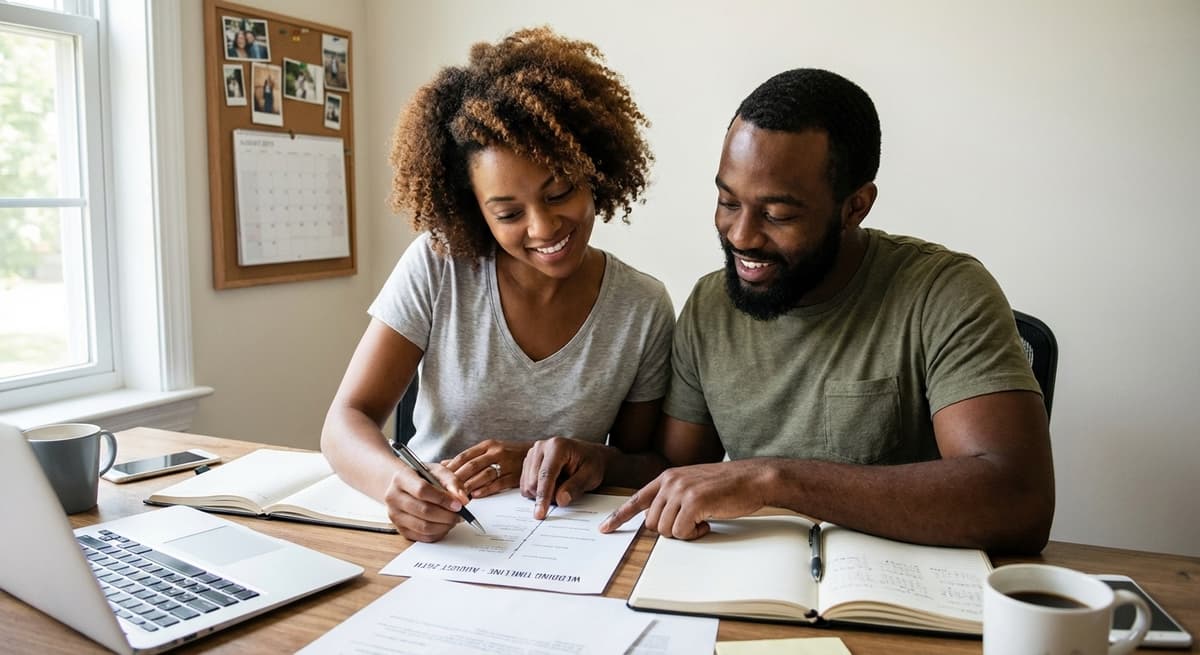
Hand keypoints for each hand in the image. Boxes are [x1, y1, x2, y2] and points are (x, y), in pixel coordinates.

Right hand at [384, 463, 469, 541]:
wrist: (404, 486)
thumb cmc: (421, 477)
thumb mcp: (437, 471)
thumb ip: (452, 481)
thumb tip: (462, 499)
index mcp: (401, 478)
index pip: (422, 491)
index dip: (443, 499)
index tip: (459, 504)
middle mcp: (393, 497)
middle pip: (424, 511)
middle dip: (447, 515)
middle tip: (461, 514)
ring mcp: (395, 515)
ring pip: (424, 527)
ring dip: (444, 525)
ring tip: (454, 519)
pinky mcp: (400, 529)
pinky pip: (422, 537)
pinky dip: (438, 533)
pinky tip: (445, 525)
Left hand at [442, 439, 530, 498]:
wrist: (534, 455)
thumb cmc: (508, 453)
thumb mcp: (488, 450)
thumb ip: (468, 457)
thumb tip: (444, 463)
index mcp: (488, 445)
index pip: (465, 456)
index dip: (451, 467)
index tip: (440, 477)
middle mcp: (496, 452)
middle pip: (472, 466)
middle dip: (458, 479)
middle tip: (446, 489)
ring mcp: (506, 463)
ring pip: (484, 475)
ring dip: (470, 485)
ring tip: (459, 495)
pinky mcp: (515, 475)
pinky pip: (498, 483)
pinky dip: (486, 489)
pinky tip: (477, 495)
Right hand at [521, 437, 613, 518]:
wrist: (588, 455)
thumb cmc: (591, 464)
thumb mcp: (591, 476)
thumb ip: (576, 487)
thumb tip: (560, 500)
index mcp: (557, 447)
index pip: (545, 475)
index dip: (543, 496)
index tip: (540, 514)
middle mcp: (541, 447)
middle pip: (533, 482)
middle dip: (547, 495)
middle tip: (565, 493)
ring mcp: (532, 453)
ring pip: (527, 485)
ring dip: (542, 494)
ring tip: (560, 486)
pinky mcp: (528, 461)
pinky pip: (525, 484)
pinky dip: (537, 491)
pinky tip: (551, 485)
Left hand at [598, 461, 771, 538]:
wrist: (753, 478)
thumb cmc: (727, 485)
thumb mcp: (693, 485)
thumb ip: (674, 497)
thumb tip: (659, 520)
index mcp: (667, 477)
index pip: (636, 499)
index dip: (619, 516)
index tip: (605, 528)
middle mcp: (670, 481)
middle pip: (652, 523)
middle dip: (671, 530)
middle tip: (693, 523)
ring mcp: (681, 490)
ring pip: (665, 530)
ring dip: (684, 532)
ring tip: (702, 520)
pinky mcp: (694, 501)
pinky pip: (682, 531)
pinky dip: (695, 533)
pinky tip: (708, 521)